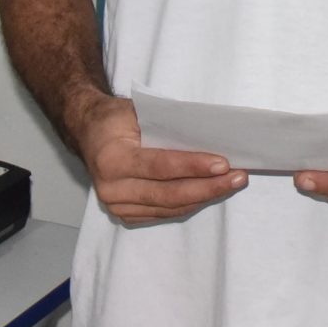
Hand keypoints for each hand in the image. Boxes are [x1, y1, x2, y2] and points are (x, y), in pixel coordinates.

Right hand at [68, 93, 245, 224]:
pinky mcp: (126, 215)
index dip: (193, 166)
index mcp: (112, 159)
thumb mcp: (138, 112)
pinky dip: (190, 203)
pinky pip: (165, 213)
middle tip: (238, 177)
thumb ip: (168, 127)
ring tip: (232, 184)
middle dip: (208, 187)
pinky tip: (211, 192)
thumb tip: (210, 137)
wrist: (89, 133)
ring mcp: (117, 206)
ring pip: (170, 208)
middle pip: (169, 194)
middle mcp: (111, 188)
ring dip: (204, 196)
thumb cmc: (116, 119)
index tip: (223, 163)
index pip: (160, 166)